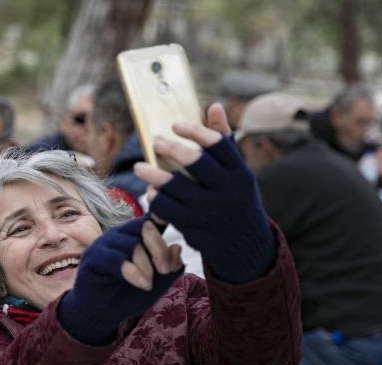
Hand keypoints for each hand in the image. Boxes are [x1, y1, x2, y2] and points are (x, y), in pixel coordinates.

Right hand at [60, 216, 183, 344]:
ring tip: (147, 284)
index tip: (171, 226)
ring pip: (132, 244)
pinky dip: (133, 272)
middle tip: (164, 271)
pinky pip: (116, 259)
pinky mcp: (93, 258)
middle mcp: (120, 235)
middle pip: (144, 227)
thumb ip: (171, 266)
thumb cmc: (130, 293)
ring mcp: (105, 244)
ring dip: (146, 266)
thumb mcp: (159, 282)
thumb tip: (177, 247)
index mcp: (136, 236)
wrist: (104, 313)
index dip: (163, 216)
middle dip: (159, 249)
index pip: (152, 218)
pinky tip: (140, 284)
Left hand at [134, 103, 274, 283]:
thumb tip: (214, 106)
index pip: (219, 145)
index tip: (175, 125)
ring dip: (153, 175)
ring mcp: (209, 209)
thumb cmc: (234, 196)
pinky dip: (155, 199)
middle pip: (196, 164)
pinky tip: (151, 192)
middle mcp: (226, 190)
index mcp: (240, 172)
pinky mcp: (192, 225)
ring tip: (139, 167)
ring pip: (175, 187)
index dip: (196, 132)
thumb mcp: (236, 171)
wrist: (242, 242)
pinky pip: (167, 208)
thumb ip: (224, 139)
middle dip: (172, 150)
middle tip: (156, 143)